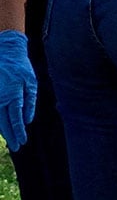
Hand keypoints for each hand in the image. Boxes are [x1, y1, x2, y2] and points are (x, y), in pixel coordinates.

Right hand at [0, 30, 36, 151]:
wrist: (6, 52)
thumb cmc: (21, 67)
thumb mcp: (31, 80)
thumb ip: (30, 100)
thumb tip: (28, 120)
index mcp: (13, 94)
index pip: (16, 118)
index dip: (19, 131)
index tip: (22, 142)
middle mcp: (1, 98)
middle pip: (4, 123)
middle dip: (11, 136)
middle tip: (16, 147)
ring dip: (4, 131)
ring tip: (10, 141)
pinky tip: (3, 128)